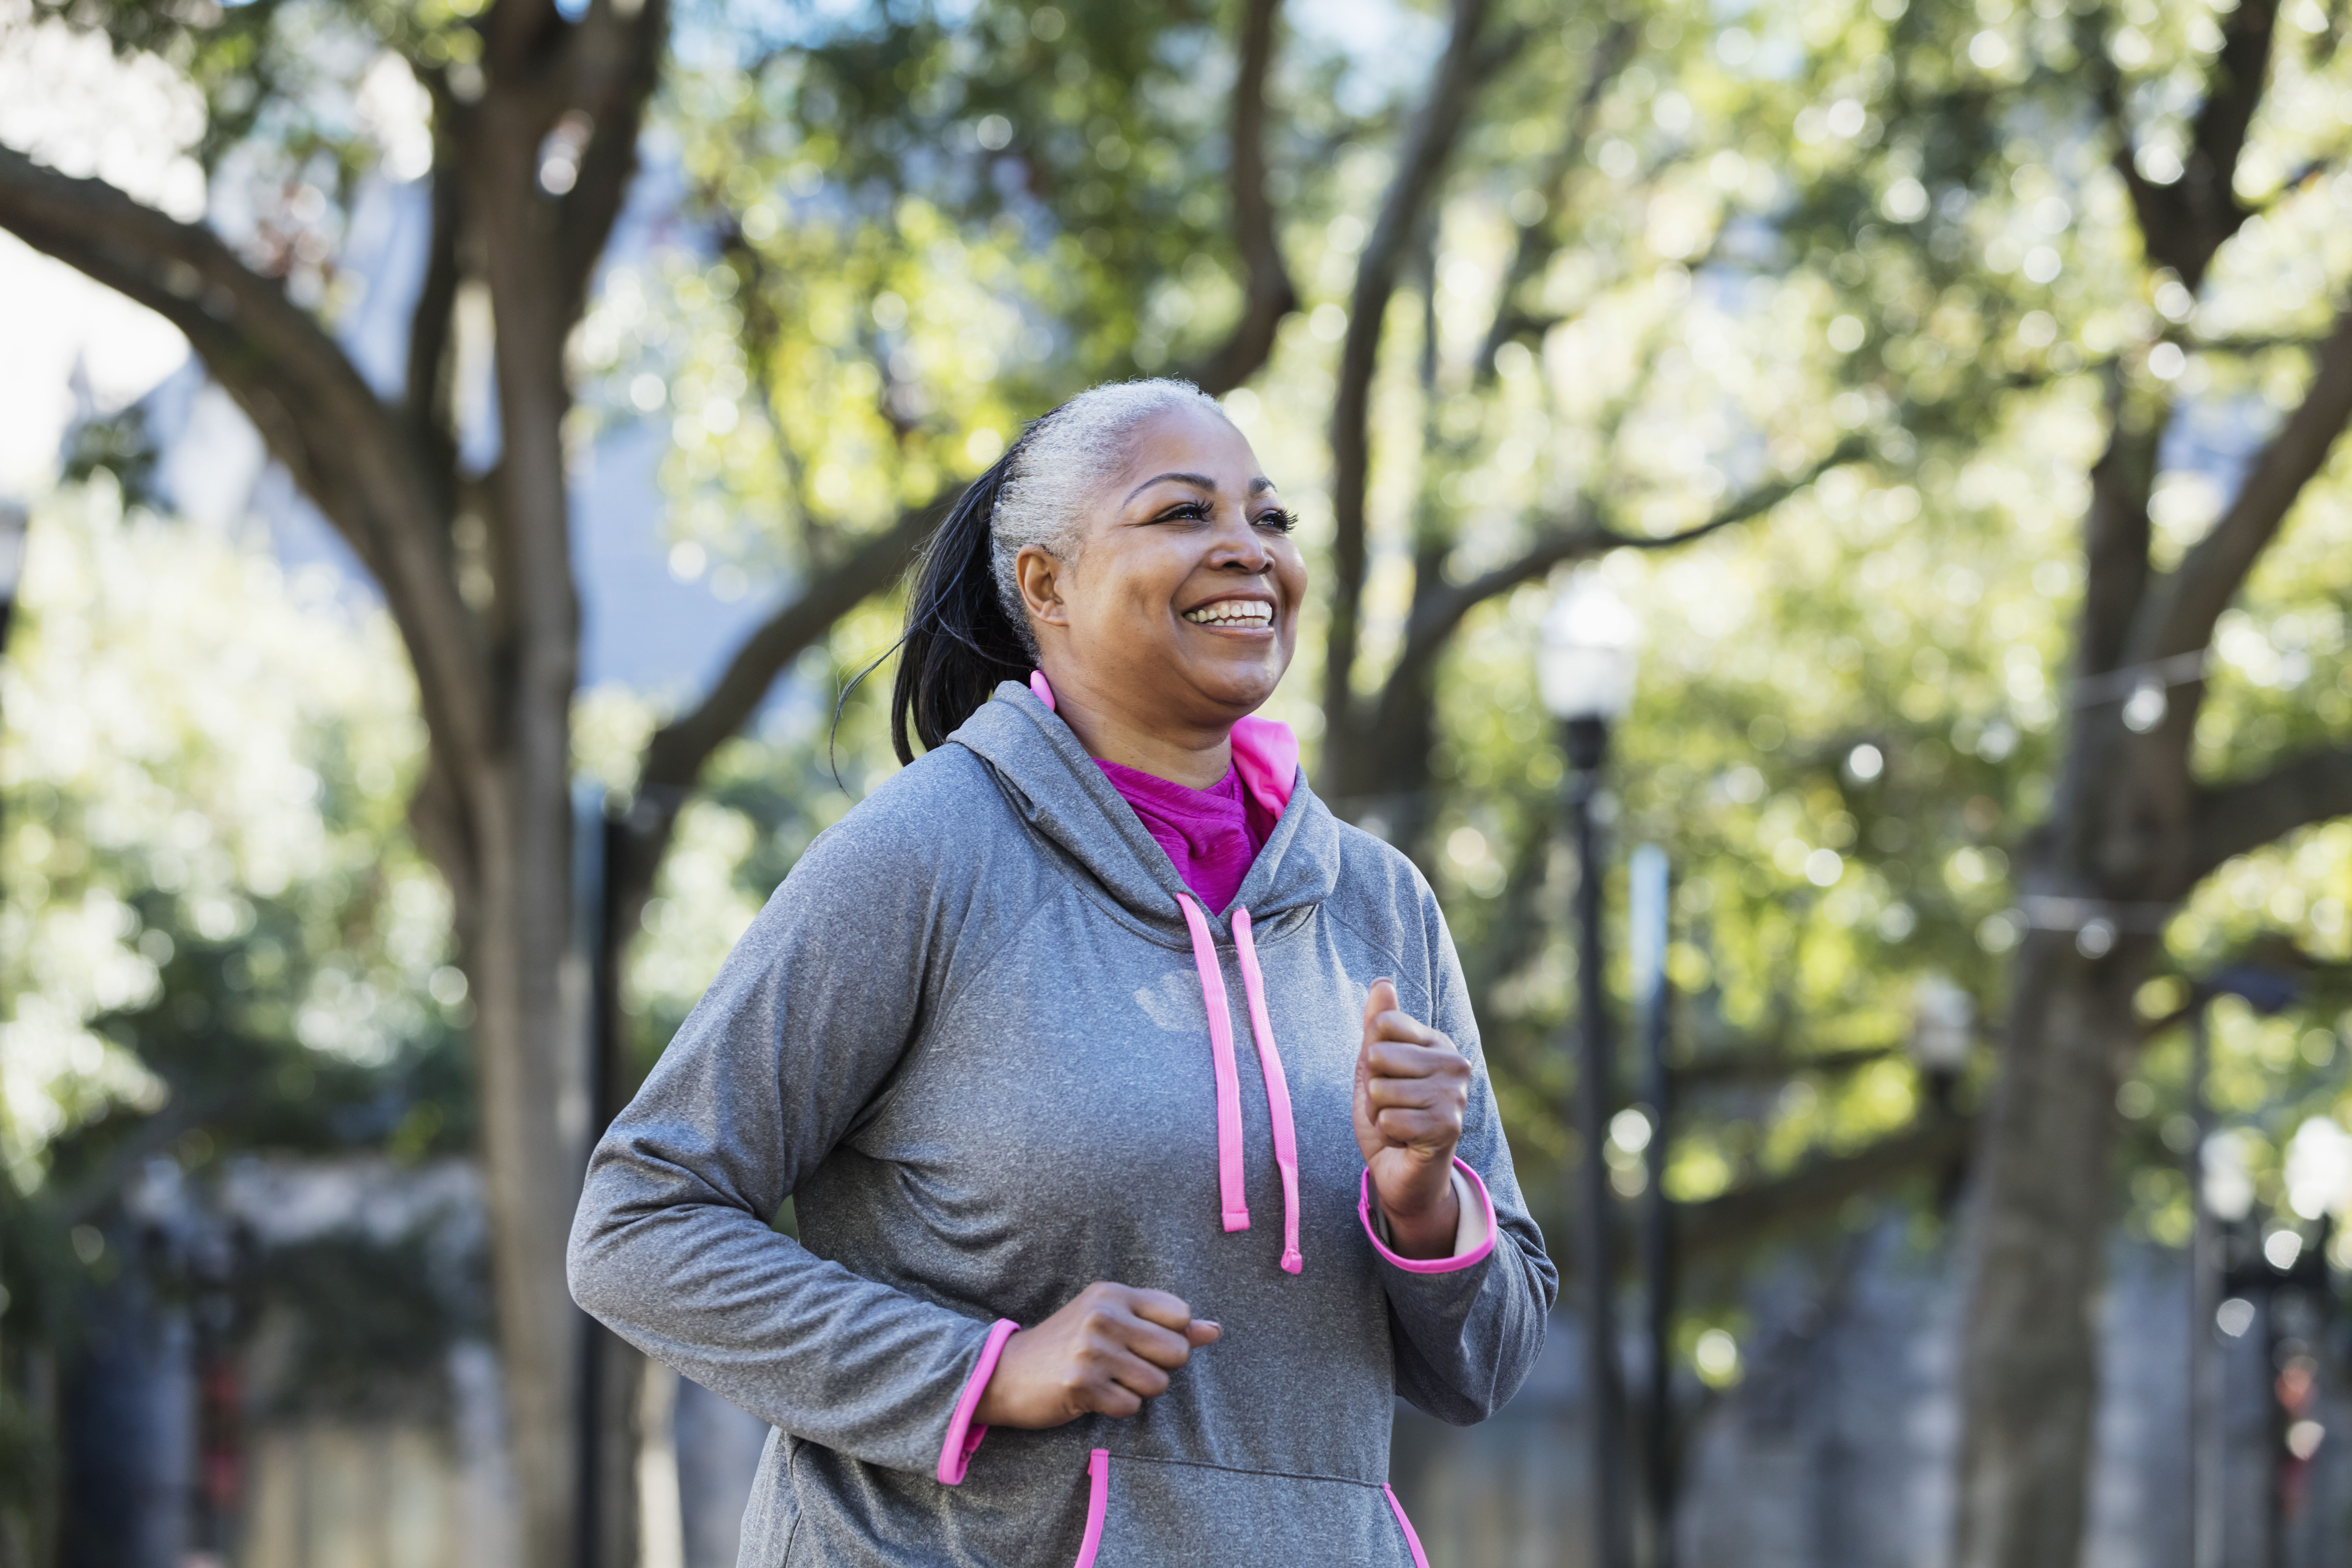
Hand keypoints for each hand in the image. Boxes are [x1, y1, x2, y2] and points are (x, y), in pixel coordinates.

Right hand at [973, 1282, 1219, 1427]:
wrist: (1005, 1373)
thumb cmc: (1067, 1346)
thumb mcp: (1114, 1321)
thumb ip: (1166, 1323)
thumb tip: (1216, 1329)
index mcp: (1113, 1294)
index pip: (1180, 1313)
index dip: (1171, 1335)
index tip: (1142, 1342)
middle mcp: (1104, 1316)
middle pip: (1177, 1350)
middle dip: (1159, 1367)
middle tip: (1124, 1365)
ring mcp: (1092, 1350)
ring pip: (1158, 1383)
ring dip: (1138, 1390)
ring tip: (1107, 1379)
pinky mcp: (1081, 1384)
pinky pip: (1131, 1407)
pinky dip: (1116, 1408)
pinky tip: (1093, 1396)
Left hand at [1352, 978, 1468, 1258]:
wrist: (1404, 1171)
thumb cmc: (1390, 1113)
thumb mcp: (1375, 1066)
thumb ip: (1377, 1024)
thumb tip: (1381, 981)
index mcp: (1437, 1042)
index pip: (1382, 1024)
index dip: (1370, 1056)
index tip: (1387, 1076)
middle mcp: (1454, 1063)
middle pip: (1378, 1056)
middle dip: (1372, 1087)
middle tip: (1392, 1106)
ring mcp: (1454, 1095)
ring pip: (1381, 1090)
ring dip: (1380, 1113)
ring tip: (1400, 1123)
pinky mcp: (1448, 1127)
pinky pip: (1389, 1119)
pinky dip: (1388, 1134)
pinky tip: (1406, 1140)